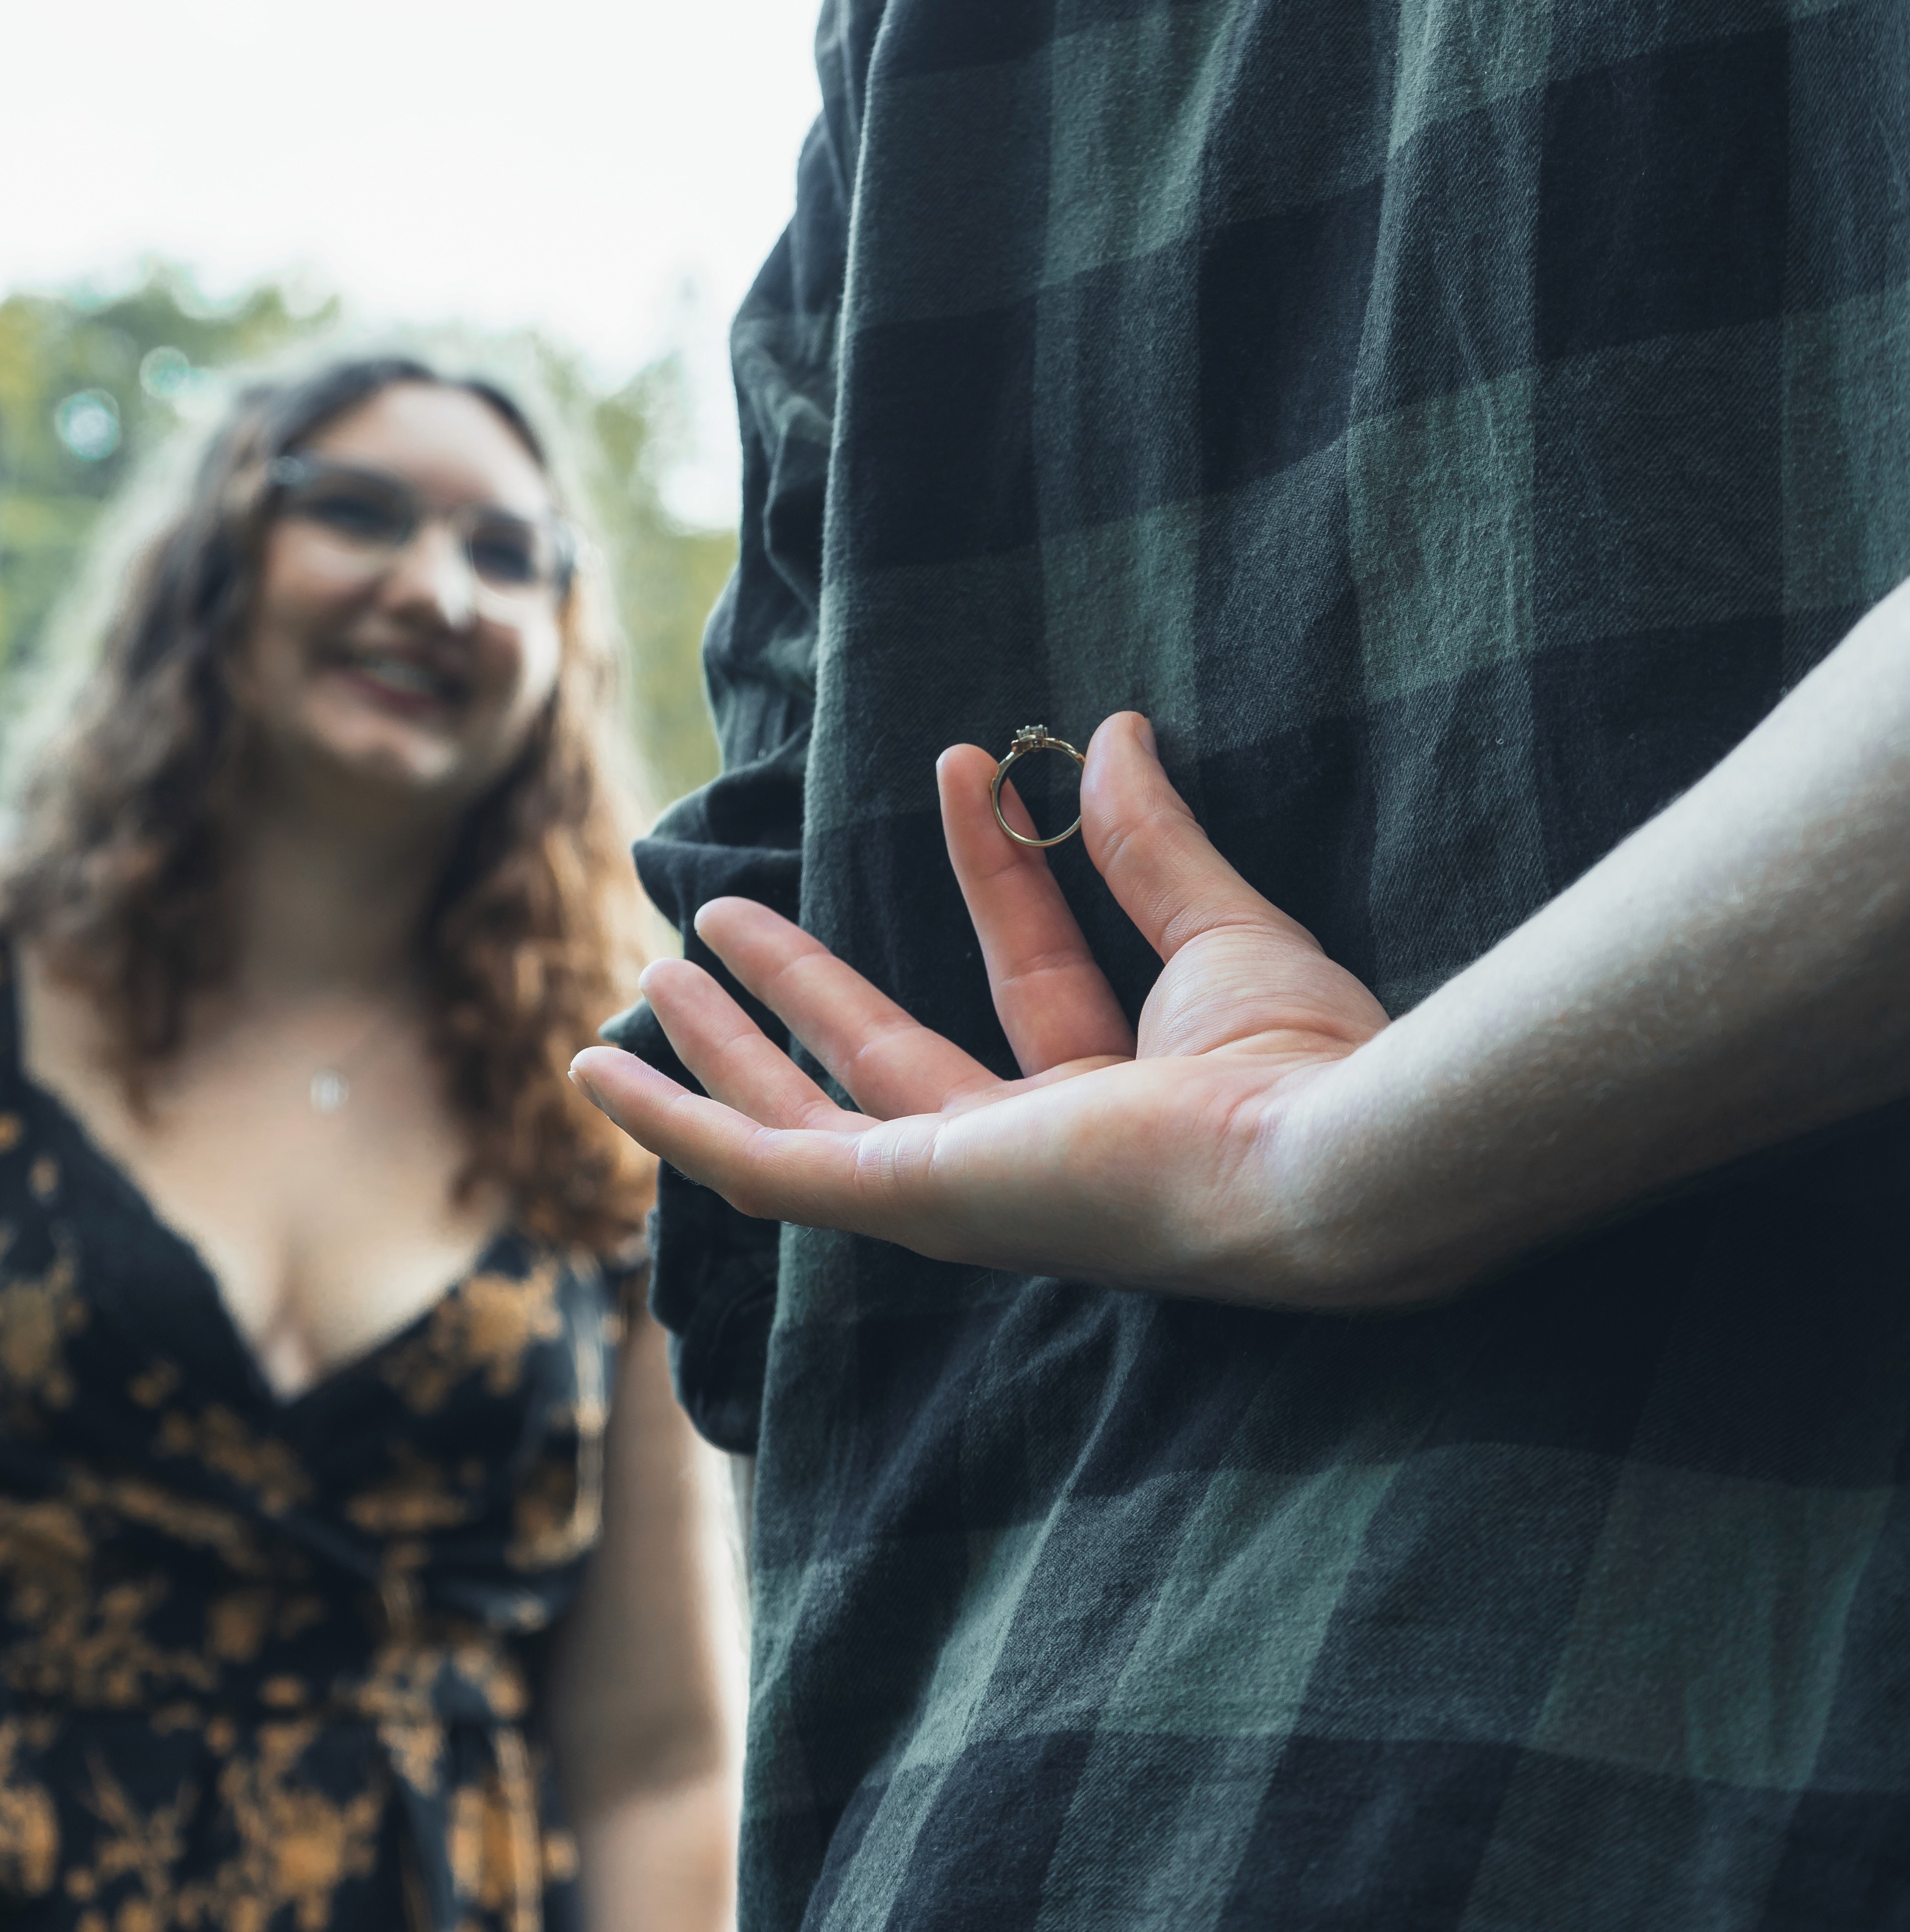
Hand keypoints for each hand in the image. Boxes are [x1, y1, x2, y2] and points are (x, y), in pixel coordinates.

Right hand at [572, 713, 1396, 1306]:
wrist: (1326, 1152)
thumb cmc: (1308, 1067)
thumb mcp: (1220, 931)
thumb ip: (1151, 845)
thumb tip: (1109, 734)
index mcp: (1113, 1109)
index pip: (1029, 975)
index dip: (990, 866)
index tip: (964, 762)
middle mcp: (1026, 1163)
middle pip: (884, 1062)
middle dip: (805, 988)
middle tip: (727, 916)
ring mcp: (957, 1191)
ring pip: (804, 1119)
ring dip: (727, 1047)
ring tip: (652, 976)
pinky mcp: (908, 1197)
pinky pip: (765, 1165)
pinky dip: (676, 1121)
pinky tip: (605, 1077)